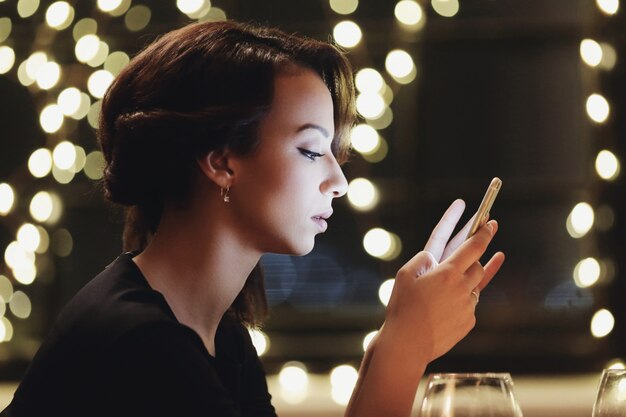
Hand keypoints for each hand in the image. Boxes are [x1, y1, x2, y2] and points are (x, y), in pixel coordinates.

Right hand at [382, 201, 504, 362]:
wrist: (408, 344)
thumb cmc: (403, 308)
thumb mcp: (404, 275)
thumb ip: (421, 259)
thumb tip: (433, 257)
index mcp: (448, 272)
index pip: (474, 247)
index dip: (484, 233)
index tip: (491, 223)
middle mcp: (463, 287)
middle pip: (477, 266)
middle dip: (472, 261)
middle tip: (460, 261)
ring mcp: (468, 306)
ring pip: (475, 287)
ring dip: (464, 283)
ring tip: (444, 291)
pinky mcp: (469, 322)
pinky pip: (469, 306)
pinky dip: (460, 303)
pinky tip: (443, 309)